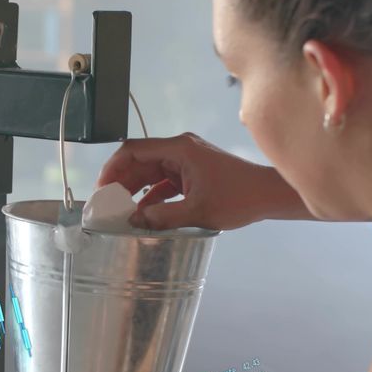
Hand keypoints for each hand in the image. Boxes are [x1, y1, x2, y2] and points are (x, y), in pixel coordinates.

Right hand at [95, 132, 308, 230]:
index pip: (133, 150)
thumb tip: (134, 222)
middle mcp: (180, 149)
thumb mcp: (198, 211)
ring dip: (135, 190)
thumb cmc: (240, 197)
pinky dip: (153, 195)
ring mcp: (187, 160)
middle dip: (121, 181)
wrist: (268, 195)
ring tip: (121, 210)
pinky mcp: (192, 172)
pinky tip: (144, 213)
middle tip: (106, 204)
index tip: (102, 188)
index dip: (113, 167)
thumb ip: (163, 217)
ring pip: (150, 172)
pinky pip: (164, 181)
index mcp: (179, 149)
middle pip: (139, 160)